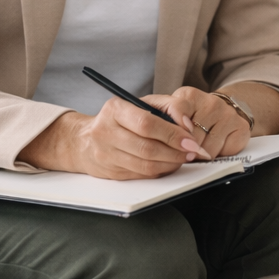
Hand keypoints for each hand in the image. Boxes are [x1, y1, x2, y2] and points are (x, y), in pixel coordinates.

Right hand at [20, 97, 212, 178]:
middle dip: (175, 151)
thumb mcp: (138, 103)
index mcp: (115, 109)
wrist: (85, 140)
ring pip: (146, 165)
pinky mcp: (111, 173)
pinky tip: (169, 164)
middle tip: (193, 151)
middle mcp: (106, 132)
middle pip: (147, 147)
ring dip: (171, 163)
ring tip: (184, 157)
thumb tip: (187, 126)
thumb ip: (166, 107)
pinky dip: (160, 171)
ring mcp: (106, 155)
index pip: (147, 123)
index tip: (190, 139)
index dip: (172, 133)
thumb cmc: (119, 119)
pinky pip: (142, 175)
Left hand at [150, 86, 252, 159]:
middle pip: (191, 136)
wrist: (224, 113)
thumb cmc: (191, 118)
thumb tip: (143, 133)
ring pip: (207, 147)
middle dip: (183, 150)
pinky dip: (216, 155)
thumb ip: (156, 119)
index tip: (164, 143)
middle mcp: (211, 101)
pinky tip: (213, 148)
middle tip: (180, 154)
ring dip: (199, 156)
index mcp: (188, 95)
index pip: (177, 111)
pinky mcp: (240, 128)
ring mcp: (227, 114)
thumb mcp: (169, 113)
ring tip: (195, 151)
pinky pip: (224, 151)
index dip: (170, 133)